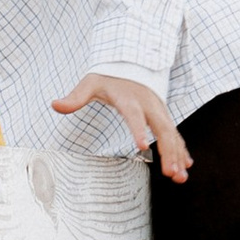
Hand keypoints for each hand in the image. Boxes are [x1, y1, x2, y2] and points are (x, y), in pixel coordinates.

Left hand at [51, 71, 191, 181]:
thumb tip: (54, 105)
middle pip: (161, 129)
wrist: (131, 62)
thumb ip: (75, 97)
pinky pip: (175, 134)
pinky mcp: (164, 116)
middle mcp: (149, 105)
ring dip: (177, 156)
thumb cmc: (108, 76)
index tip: (143, 147)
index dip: (138, 130)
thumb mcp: (90, 83)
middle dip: (168, 152)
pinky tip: (185, 166)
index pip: (135, 116)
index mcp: (130, 99)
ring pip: (172, 135)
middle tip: (170, 174)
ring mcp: (159, 111)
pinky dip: (181, 149)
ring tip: (180, 177)